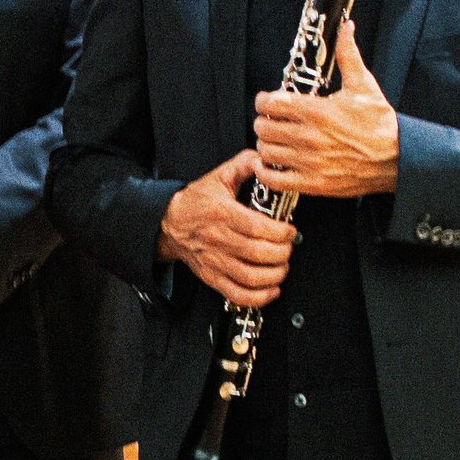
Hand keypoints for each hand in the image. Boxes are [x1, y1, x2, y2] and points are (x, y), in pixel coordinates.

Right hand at [157, 153, 295, 308]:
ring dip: (274, 275)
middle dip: (282, 253)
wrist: (169, 223)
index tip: (290, 230)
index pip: (258, 228)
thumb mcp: (220, 176)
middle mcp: (218, 240)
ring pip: (250, 277)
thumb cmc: (196, 202)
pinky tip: (271, 289)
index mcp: (222, 214)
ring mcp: (215, 261)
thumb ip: (246, 164)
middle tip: (288, 247)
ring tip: (282, 266)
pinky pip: (237, 294)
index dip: (281, 232)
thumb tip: (267, 162)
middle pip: (258, 253)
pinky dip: (258, 297)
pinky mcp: (213, 277)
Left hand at [252, 22, 399, 198]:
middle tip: (270, 120)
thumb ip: (348, 55)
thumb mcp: (363, 85)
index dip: (264, 100)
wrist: (398, 158)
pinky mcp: (313, 184)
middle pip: (264, 127)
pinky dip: (265, 171)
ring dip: (265, 144)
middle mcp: (310, 137)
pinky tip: (270, 164)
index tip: (267, 100)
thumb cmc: (379, 123)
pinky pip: (274, 180)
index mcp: (319, 111)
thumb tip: (345, 28)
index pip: (272, 103)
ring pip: (266, 151)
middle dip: (263, 121)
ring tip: (273, 140)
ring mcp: (310, 162)